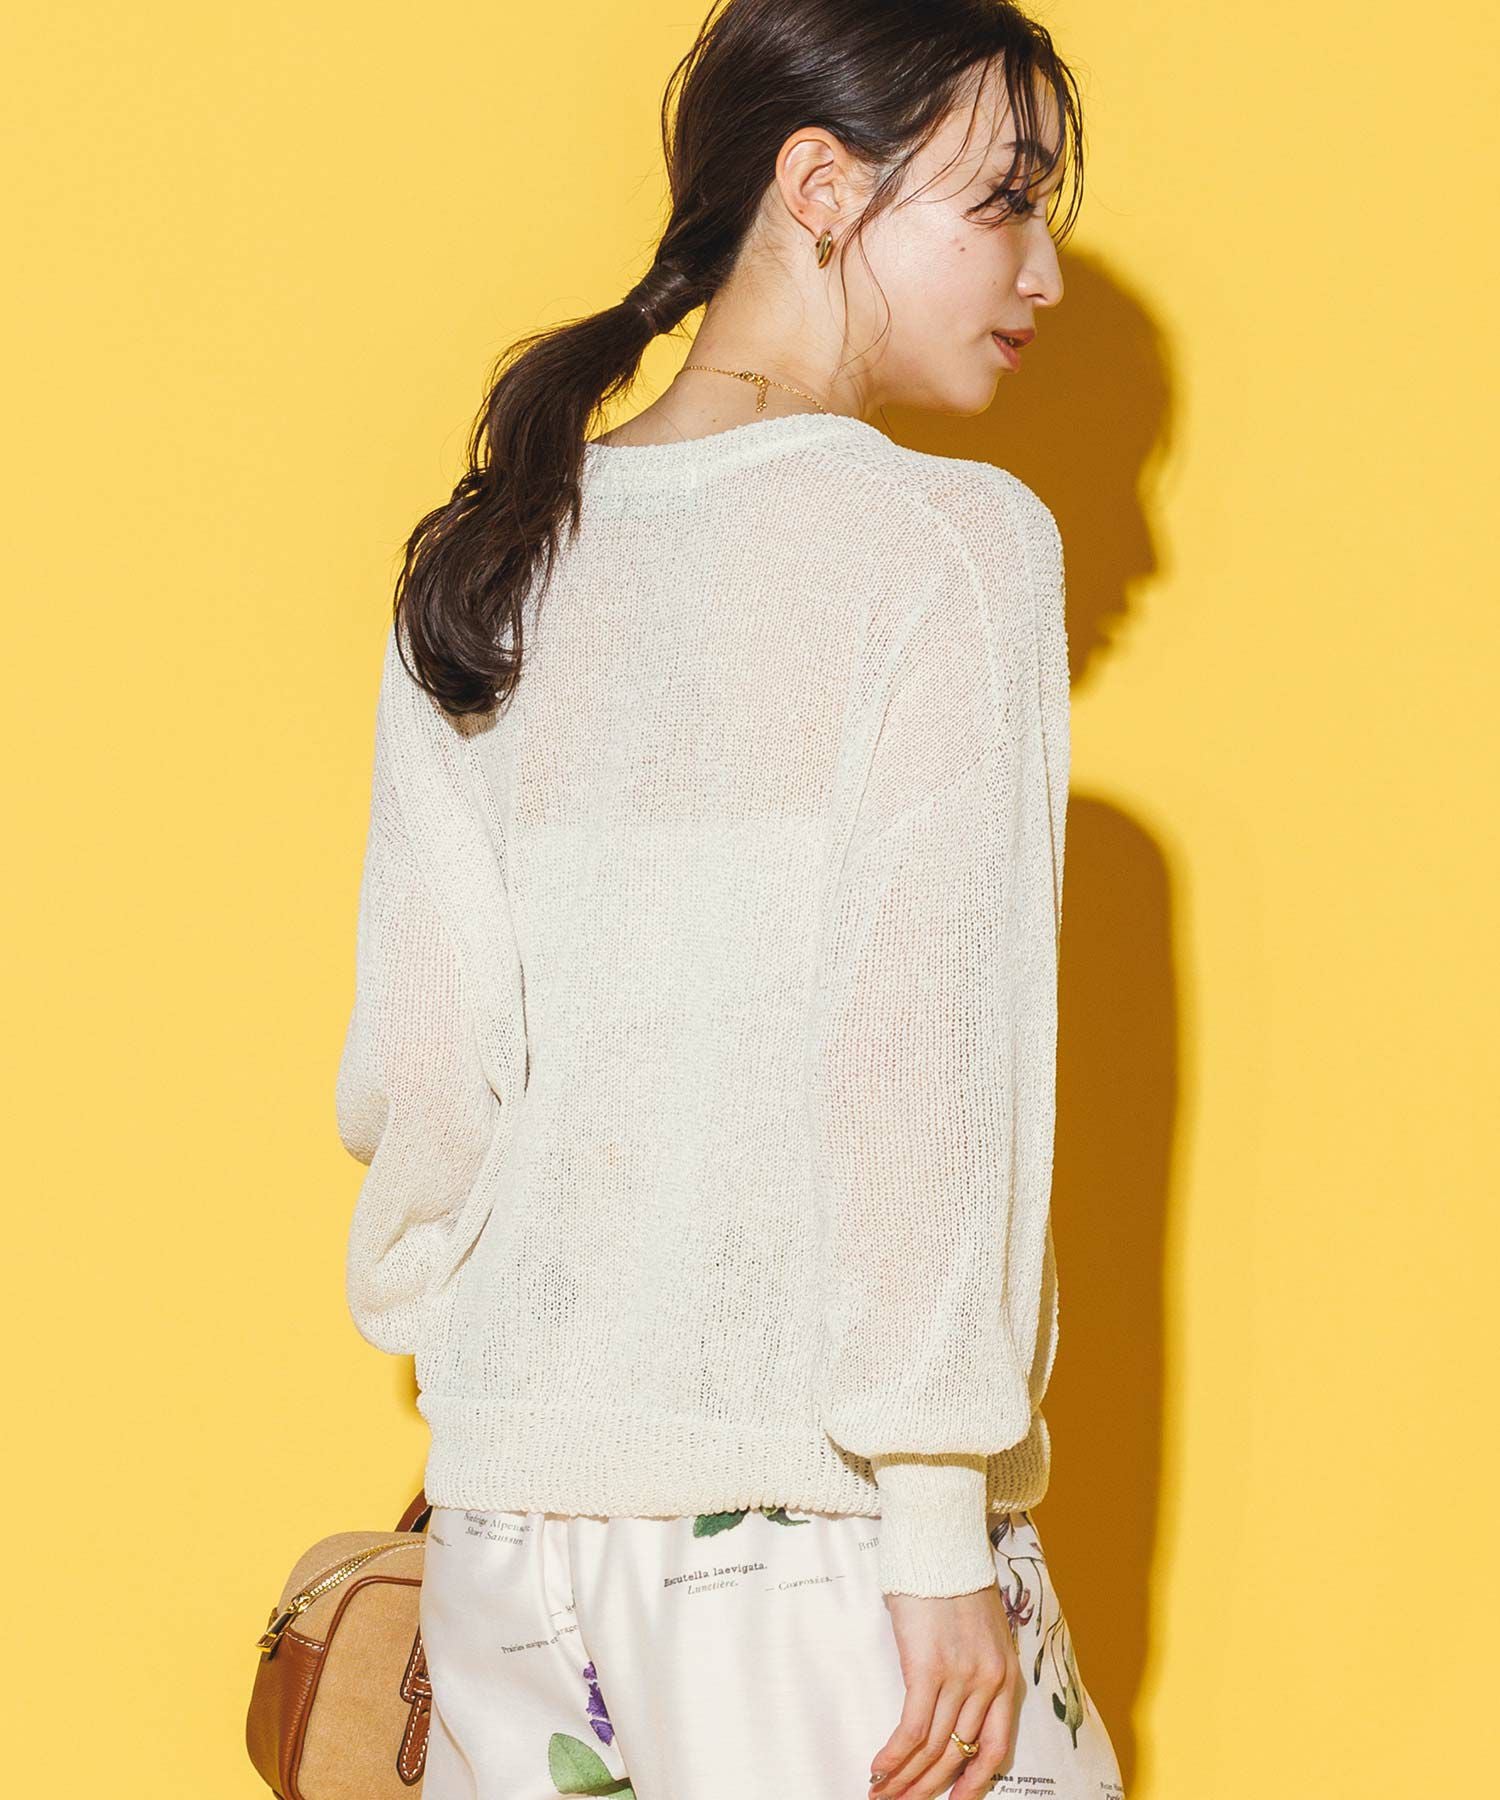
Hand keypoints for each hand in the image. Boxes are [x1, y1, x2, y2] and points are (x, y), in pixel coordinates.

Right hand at [867, 1584, 1019, 1799]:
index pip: (995, 1747)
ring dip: (904, 1779)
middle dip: (928, 1788)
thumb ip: (978, 1666)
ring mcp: (959, 1678)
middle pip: (957, 1754)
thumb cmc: (954, 1579)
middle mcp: (987, 1683)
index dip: (974, 1781)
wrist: (941, 1544)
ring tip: (881, 1795)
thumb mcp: (983, 1628)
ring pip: (932, 1748)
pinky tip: (878, 1770)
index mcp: (1005, 1676)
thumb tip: (952, 1703)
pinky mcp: (927, 1670)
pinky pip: (912, 1730)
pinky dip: (893, 1756)